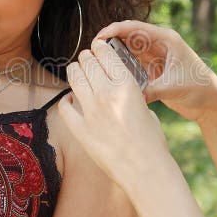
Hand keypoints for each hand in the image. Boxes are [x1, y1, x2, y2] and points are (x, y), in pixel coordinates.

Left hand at [58, 38, 171, 190]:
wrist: (146, 170)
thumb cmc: (152, 141)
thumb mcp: (145, 106)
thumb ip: (128, 93)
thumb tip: (116, 86)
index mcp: (126, 85)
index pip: (105, 54)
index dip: (99, 47)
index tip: (96, 46)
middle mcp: (106, 94)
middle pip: (86, 63)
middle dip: (85, 58)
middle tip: (85, 59)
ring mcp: (90, 112)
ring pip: (74, 78)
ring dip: (74, 72)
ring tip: (76, 71)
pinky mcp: (80, 130)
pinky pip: (65, 108)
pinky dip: (66, 101)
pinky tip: (70, 100)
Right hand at [96, 20, 216, 120]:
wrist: (212, 102)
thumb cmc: (200, 88)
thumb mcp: (174, 87)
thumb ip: (152, 90)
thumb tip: (130, 95)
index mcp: (167, 39)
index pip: (136, 28)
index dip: (115, 29)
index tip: (99, 36)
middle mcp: (159, 45)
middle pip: (129, 37)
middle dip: (110, 41)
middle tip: (92, 52)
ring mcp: (156, 57)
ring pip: (129, 51)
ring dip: (114, 55)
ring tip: (96, 63)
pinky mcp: (154, 70)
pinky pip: (132, 64)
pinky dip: (122, 67)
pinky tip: (109, 74)